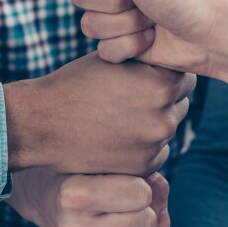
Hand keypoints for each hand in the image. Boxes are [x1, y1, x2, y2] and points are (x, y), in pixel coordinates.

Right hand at [3, 53, 194, 174]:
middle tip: (129, 98)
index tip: (144, 75)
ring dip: (151, 123)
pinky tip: (115, 137)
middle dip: (162, 99)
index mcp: (161, 83)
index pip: (185, 76)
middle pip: (180, 103)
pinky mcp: (142, 167)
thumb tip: (175, 59)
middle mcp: (164, 117)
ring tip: (118, 117)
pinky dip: (141, 146)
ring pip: (167, 128)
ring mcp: (154, 145)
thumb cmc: (75, 84)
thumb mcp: (115, 60)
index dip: (164, 74)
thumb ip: (149, 61)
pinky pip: (155, 152)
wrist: (42, 124)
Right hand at [8, 170, 170, 226]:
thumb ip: (142, 175)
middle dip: (147, 207)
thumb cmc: (83, 171)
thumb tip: (164, 203)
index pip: (140, 194)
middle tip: (132, 199)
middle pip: (145, 220)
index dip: (143, 185)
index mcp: (74, 195)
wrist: (45, 198)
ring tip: (131, 213)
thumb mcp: (105, 163)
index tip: (129, 181)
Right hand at [55, 0, 227, 82]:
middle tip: (144, 2)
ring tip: (153, 22)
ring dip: (126, 27)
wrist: (211, 35)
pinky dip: (130, 47)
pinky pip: (104, 50)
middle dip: (114, 5)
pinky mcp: (125, 44)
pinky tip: (152, 41)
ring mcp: (120, 17)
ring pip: (90, 26)